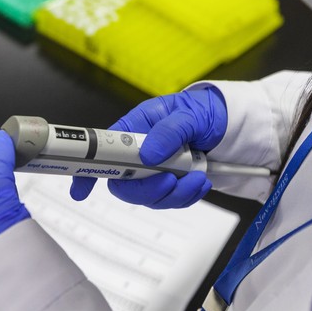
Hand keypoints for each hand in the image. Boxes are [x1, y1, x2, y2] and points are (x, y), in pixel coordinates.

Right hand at [70, 87, 226, 208]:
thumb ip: (169, 131)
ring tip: (197, 178)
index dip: (87, 169)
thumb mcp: (189, 114)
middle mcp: (140, 150)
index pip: (101, 148)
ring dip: (173, 193)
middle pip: (123, 181)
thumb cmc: (204, 110)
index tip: (80, 188)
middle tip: (170, 180)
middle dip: (146, 187)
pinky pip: (169, 200)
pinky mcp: (172, 182)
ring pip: (148, 195)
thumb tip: (148, 153)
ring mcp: (155, 169)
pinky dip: (186, 196)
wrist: (230, 124)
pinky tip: (200, 182)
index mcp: (135, 127)